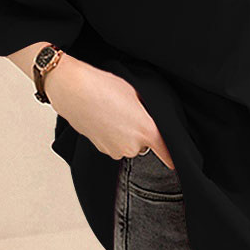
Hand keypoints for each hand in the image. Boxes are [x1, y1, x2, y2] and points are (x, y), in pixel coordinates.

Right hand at [44, 54, 174, 167]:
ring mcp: (116, 150)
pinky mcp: (103, 150)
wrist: (74, 90)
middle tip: (131, 114)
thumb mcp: (138, 92)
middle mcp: (133, 146)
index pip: (167, 152)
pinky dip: (113, 137)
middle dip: (142, 134)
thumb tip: (156, 119)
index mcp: (147, 131)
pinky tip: (106, 120)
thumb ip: (151, 111)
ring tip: (115, 114)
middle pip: (146, 145)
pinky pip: (115, 146)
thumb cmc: (105, 87)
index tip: (176, 163)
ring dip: (127, 135)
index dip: (172, 157)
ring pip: (130, 146)